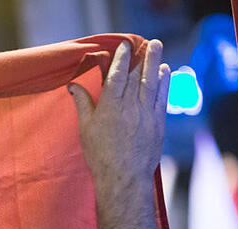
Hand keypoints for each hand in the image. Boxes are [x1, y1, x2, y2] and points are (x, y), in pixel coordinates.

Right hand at [68, 40, 170, 194]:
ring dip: (155, 63)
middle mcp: (130, 106)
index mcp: (109, 106)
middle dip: (141, 57)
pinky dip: (164, 82)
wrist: (123, 177)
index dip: (121, 59)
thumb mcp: (85, 129)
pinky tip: (165, 72)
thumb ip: (82, 104)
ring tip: (157, 47)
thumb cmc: (100, 155)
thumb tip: (72, 86)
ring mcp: (146, 113)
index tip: (124, 46)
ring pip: (152, 82)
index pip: (116, 75)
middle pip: (137, 75)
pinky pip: (162, 97)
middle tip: (146, 43)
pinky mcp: (158, 123)